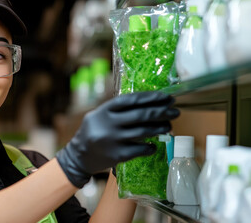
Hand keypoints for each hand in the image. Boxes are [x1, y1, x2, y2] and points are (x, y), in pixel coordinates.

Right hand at [56, 91, 179, 187]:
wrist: (78, 156)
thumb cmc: (94, 132)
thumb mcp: (99, 115)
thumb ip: (118, 110)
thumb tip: (149, 103)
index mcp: (104, 111)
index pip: (131, 100)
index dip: (150, 97)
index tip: (166, 97)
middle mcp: (108, 124)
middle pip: (141, 115)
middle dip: (161, 112)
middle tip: (175, 111)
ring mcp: (113, 140)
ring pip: (143, 132)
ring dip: (160, 128)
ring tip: (168, 126)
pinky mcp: (117, 155)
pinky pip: (140, 150)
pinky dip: (150, 147)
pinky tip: (154, 145)